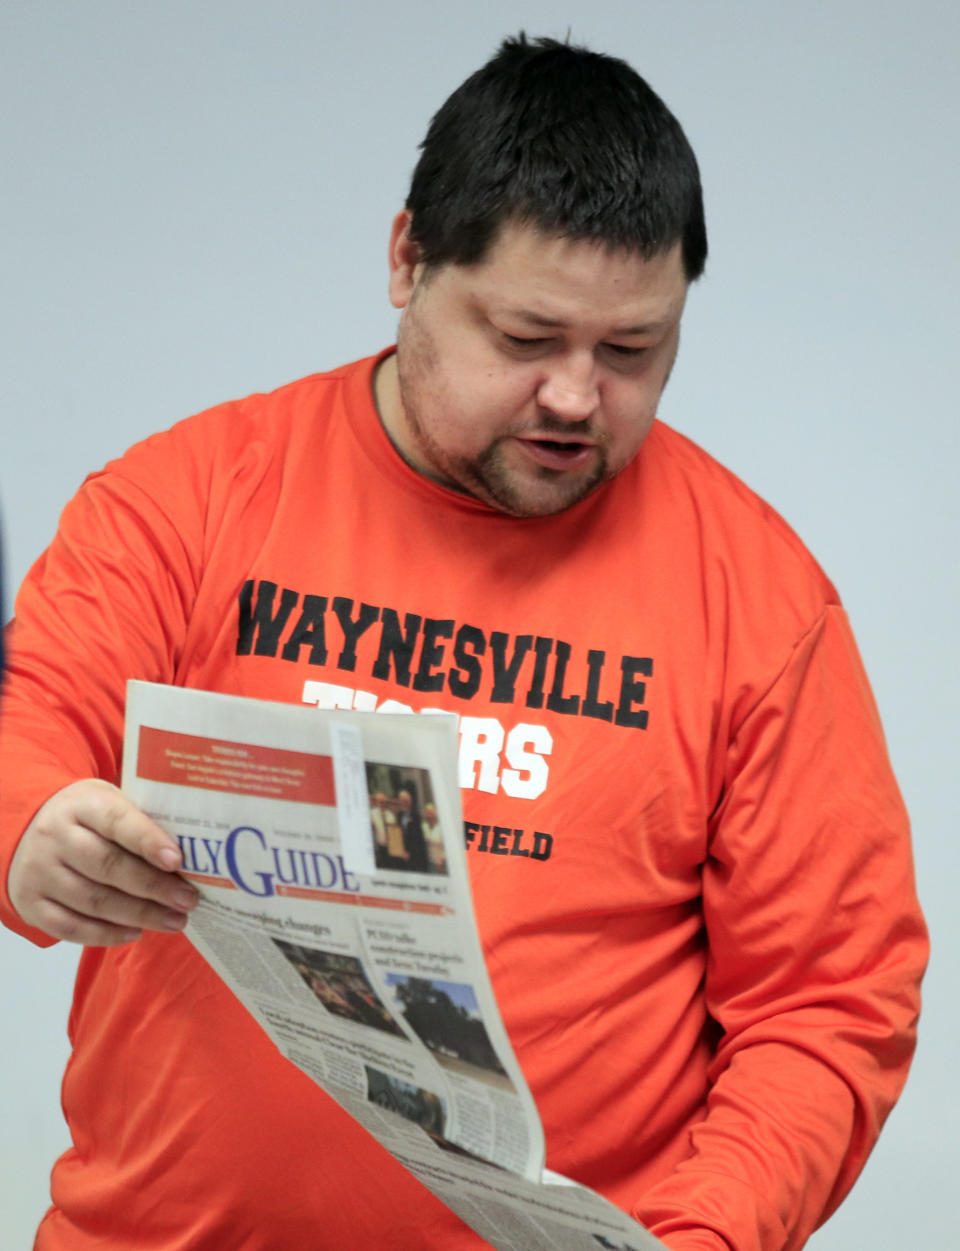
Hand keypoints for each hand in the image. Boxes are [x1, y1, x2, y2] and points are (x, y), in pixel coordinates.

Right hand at [8, 779, 198, 945]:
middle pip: (108, 866)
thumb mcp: (107, 802)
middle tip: (189, 900)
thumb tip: (193, 851)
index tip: (178, 861)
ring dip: (139, 915)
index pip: (117, 821)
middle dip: (155, 887)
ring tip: (175, 920)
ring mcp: (39, 871)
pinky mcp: (31, 903)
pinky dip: (106, 935)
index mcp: (81, 804)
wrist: (24, 830)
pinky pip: (70, 927)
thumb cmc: (85, 818)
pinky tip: (135, 933)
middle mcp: (55, 836)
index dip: (148, 841)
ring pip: (93, 901)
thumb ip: (140, 821)